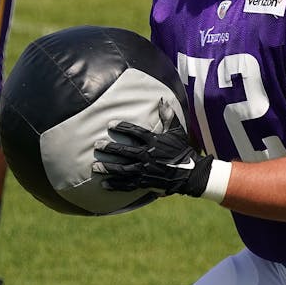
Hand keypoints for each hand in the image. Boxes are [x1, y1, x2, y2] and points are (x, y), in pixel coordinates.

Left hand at [92, 110, 214, 197]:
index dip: (121, 127)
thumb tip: (162, 99)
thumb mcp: (177, 132)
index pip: (134, 132)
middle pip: (124, 151)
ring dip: (108, 167)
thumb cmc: (182, 150)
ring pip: (122, 169)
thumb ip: (168, 116)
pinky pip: (127, 184)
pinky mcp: (145, 182)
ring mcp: (145, 170)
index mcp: (154, 142)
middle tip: (97, 146)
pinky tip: (104, 184)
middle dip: (109, 148)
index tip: (110, 124)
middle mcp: (147, 156)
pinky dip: (115, 184)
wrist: (190, 173)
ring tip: (95, 166)